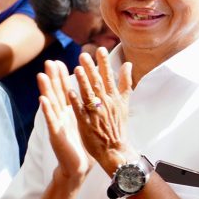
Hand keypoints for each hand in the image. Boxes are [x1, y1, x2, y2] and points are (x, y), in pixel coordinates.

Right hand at [38, 60, 91, 181]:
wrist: (79, 166)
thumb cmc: (85, 145)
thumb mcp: (88, 123)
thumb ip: (89, 108)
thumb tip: (96, 95)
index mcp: (71, 112)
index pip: (66, 90)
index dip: (63, 77)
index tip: (61, 62)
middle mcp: (62, 115)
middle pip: (57, 93)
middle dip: (53, 77)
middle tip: (49, 62)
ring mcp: (58, 124)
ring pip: (51, 103)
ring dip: (46, 89)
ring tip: (41, 75)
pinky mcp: (56, 134)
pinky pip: (51, 120)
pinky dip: (46, 110)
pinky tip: (42, 100)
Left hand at [67, 48, 134, 177]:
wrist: (115, 149)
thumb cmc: (118, 125)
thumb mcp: (125, 102)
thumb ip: (125, 82)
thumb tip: (128, 64)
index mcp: (114, 98)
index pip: (109, 77)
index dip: (104, 63)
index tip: (101, 49)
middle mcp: (106, 104)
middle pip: (97, 83)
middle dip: (91, 68)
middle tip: (84, 54)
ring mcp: (96, 114)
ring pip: (88, 95)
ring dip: (83, 82)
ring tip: (77, 69)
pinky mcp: (87, 123)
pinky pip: (81, 111)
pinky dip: (76, 101)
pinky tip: (70, 92)